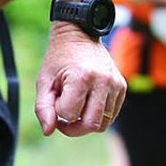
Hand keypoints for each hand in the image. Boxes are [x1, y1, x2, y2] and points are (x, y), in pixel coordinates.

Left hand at [34, 22, 126, 136]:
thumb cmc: (59, 58)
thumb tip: (48, 131)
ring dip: (86, 122)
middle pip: (90, 124)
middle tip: (63, 117)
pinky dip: (98, 116)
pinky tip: (87, 104)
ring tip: (76, 106)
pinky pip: (111, 115)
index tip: (55, 101)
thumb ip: (43, 107)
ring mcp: (115, 84)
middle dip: (74, 128)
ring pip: (103, 123)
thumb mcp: (44, 80)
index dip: (58, 113)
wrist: (79, 34)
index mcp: (81, 77)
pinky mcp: (122, 86)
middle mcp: (103, 81)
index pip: (69, 114)